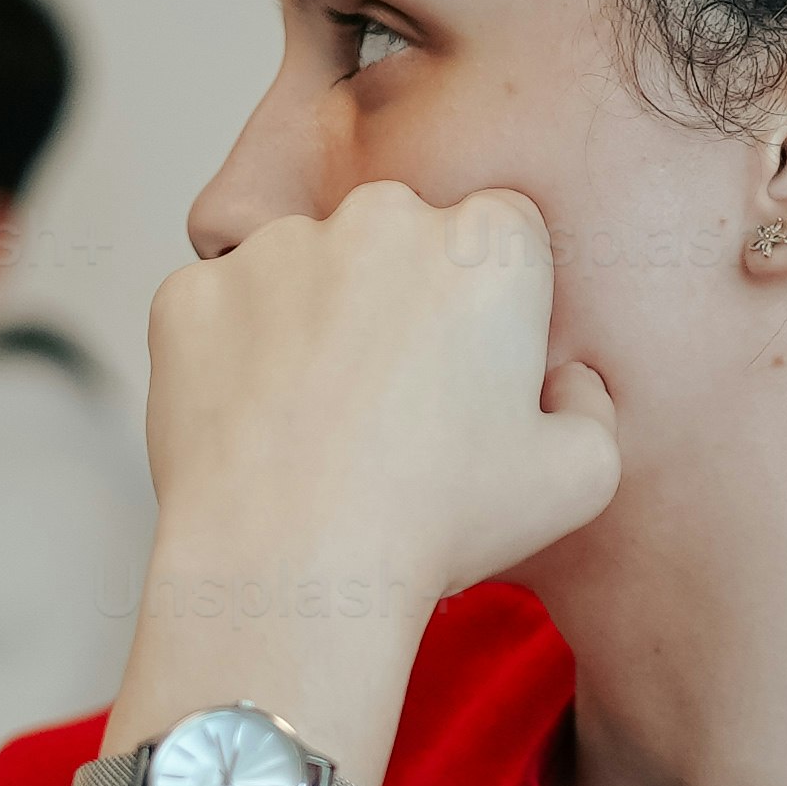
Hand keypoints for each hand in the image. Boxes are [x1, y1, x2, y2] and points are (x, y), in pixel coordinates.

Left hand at [136, 179, 623, 653]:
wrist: (291, 567)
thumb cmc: (439, 522)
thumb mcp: (578, 479)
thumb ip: (593, 408)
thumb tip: (567, 380)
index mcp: (488, 246)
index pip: (504, 230)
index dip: (493, 299)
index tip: (474, 362)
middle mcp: (381, 219)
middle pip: (400, 235)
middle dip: (400, 294)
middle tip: (395, 397)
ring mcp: (275, 249)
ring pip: (306, 267)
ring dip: (314, 320)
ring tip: (319, 422)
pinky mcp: (193, 292)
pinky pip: (224, 309)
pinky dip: (236, 354)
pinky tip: (258, 427)